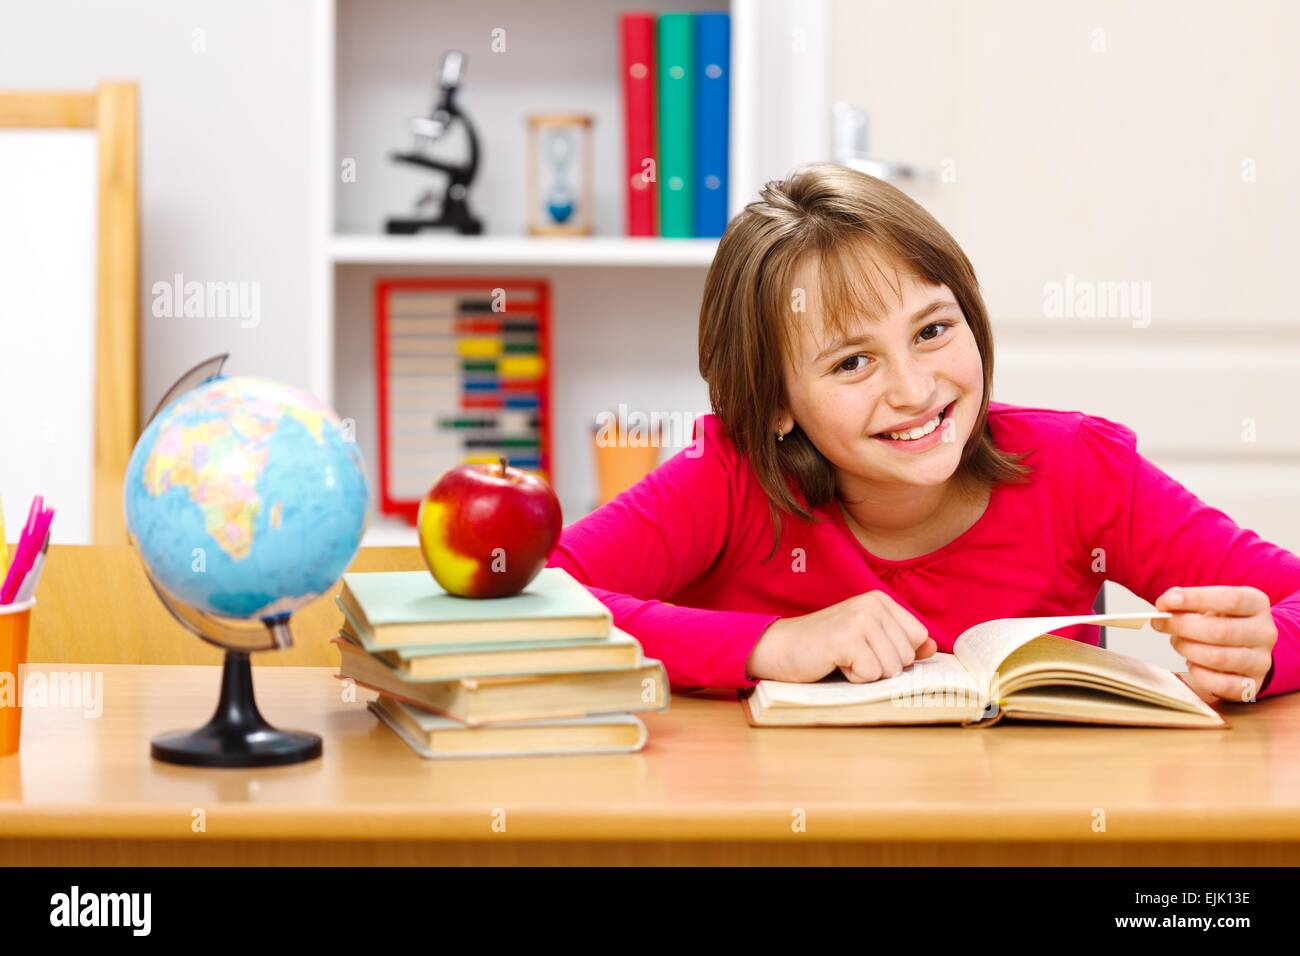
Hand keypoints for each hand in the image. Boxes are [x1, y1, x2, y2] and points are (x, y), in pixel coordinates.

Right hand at [746, 590, 936, 683]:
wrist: (778, 648)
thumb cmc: (822, 648)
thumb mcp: (866, 640)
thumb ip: (899, 641)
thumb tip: (931, 647)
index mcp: (880, 600)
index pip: (918, 638)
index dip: (895, 654)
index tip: (866, 650)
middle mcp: (872, 604)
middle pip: (907, 656)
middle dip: (881, 667)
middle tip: (850, 656)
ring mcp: (860, 619)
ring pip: (892, 668)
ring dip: (867, 674)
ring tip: (842, 659)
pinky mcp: (847, 639)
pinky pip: (871, 674)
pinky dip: (854, 678)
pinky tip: (835, 664)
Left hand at [1152, 585, 1276, 702]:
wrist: (1249, 646)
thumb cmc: (1223, 620)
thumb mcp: (1211, 602)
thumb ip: (1187, 600)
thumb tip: (1165, 604)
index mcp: (1257, 604)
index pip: (1230, 599)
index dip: (1195, 599)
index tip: (1168, 601)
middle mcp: (1264, 632)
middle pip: (1220, 631)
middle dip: (1182, 627)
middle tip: (1161, 624)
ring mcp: (1261, 661)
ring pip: (1218, 658)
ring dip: (1187, 649)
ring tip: (1177, 642)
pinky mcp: (1252, 685)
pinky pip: (1221, 684)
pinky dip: (1199, 674)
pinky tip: (1192, 663)